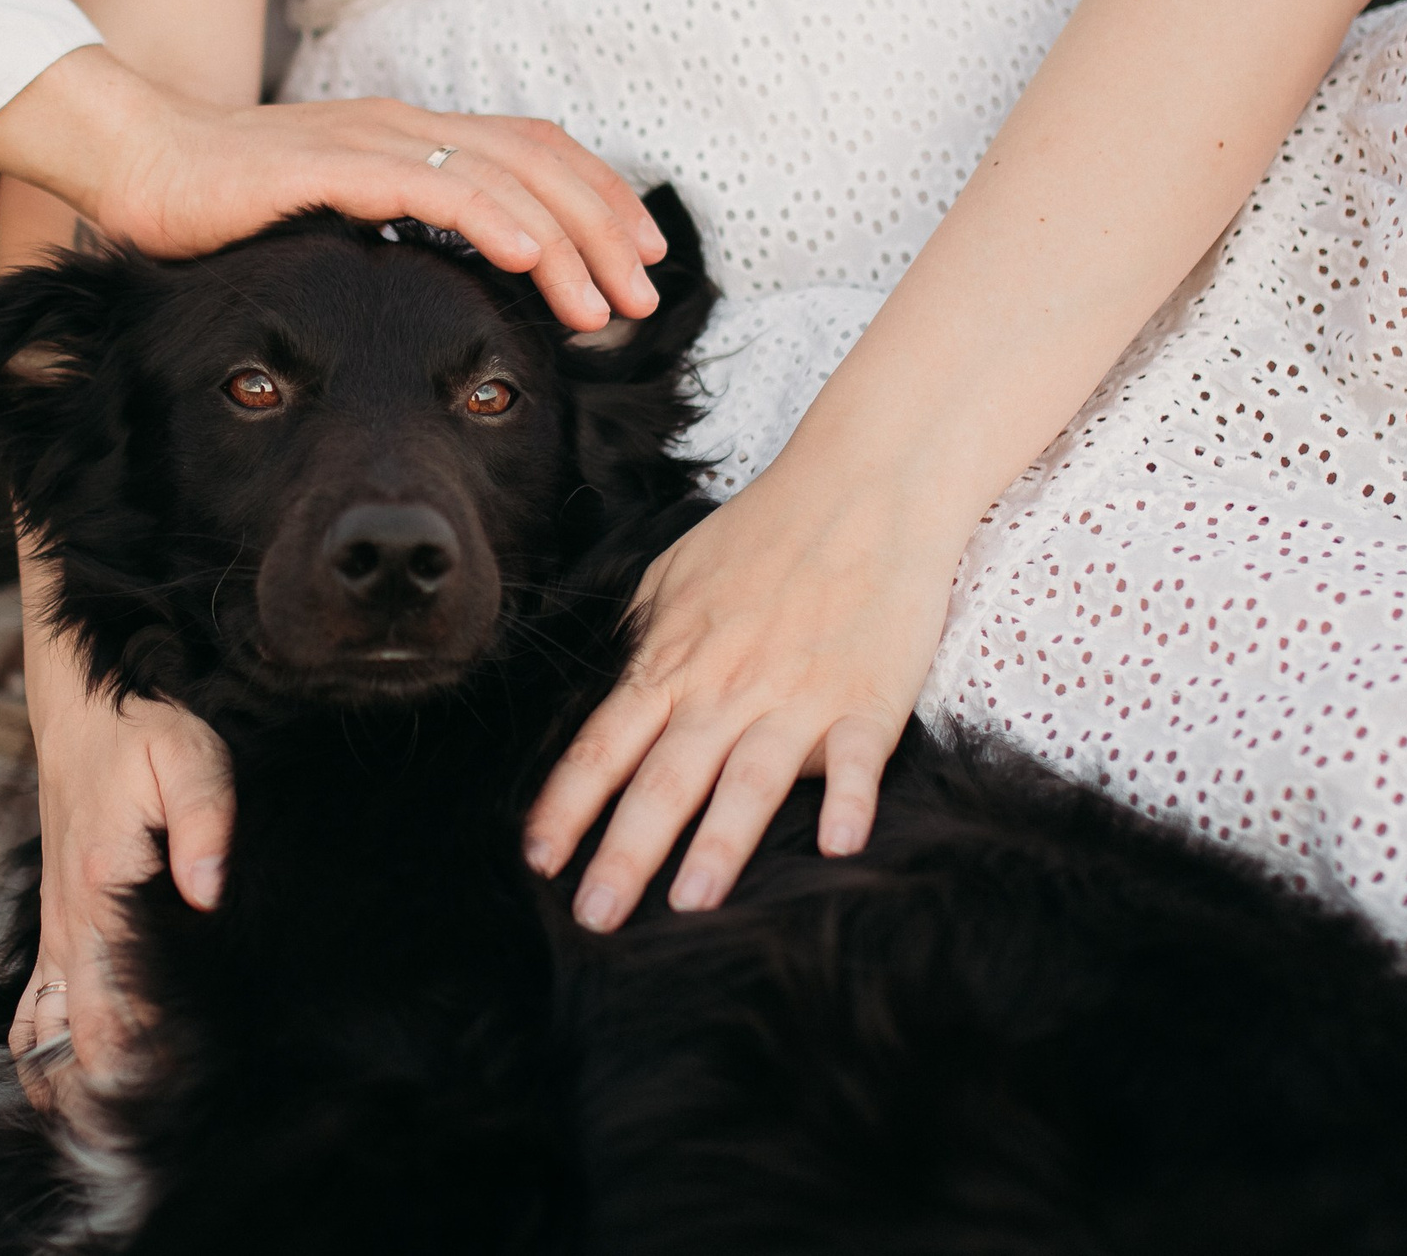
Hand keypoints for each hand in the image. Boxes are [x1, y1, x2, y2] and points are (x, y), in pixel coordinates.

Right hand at [0, 46, 663, 332]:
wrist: (134, 165)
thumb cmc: (228, 205)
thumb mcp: (334, 220)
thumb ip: (395, 237)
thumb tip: (463, 281)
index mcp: (410, 136)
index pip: (532, 153)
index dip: (598, 198)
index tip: (640, 260)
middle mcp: (401, 127)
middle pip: (535, 164)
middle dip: (601, 229)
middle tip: (643, 295)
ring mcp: (365, 142)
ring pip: (495, 179)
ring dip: (560, 239)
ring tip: (600, 299)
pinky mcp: (323, 167)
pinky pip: (422, 187)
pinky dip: (485, 218)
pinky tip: (524, 255)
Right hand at [11, 601, 231, 1102]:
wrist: (80, 710)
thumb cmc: (140, 733)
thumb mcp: (189, 756)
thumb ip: (205, 822)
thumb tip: (210, 892)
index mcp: (101, 897)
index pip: (112, 1020)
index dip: (143, 1078)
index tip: (180, 1109)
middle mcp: (68, 929)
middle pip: (78, 1054)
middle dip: (113, 1107)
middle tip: (159, 1140)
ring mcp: (56, 935)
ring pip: (45, 1046)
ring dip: (75, 1094)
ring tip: (119, 1133)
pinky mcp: (55, 930)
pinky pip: (33, 1015)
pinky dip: (46, 1061)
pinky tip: (76, 1089)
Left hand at [521, 453, 969, 931]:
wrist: (862, 485)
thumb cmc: (765, 533)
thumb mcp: (674, 575)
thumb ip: (638, 639)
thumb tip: (599, 691)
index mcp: (674, 659)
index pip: (605, 743)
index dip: (568, 805)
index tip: (538, 860)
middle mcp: (726, 684)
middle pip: (665, 779)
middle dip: (625, 852)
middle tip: (595, 920)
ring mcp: (798, 693)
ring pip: (749, 777)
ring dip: (720, 843)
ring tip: (689, 904)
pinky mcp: (868, 696)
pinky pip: (857, 758)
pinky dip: (848, 799)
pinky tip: (835, 847)